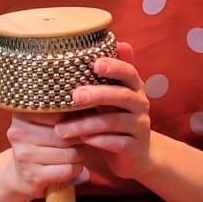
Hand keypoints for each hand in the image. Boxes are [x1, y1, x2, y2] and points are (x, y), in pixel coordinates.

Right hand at [1, 111, 87, 199]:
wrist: (21, 175)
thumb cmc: (42, 144)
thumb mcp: (47, 123)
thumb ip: (64, 112)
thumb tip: (89, 106)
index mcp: (22, 113)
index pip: (59, 110)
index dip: (74, 117)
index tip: (76, 121)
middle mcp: (19, 132)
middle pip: (66, 133)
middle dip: (79, 139)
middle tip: (78, 142)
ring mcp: (25, 155)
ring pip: (70, 153)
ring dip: (79, 155)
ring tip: (74, 154)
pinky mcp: (33, 175)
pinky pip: (68, 169)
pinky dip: (76, 169)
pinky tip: (72, 167)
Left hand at [57, 41, 153, 179]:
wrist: (135, 155)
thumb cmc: (115, 118)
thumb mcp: (110, 96)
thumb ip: (104, 76)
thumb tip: (98, 46)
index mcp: (134, 87)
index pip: (129, 72)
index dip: (115, 66)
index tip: (95, 64)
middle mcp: (140, 104)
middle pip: (122, 96)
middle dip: (98, 94)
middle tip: (75, 95)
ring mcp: (139, 127)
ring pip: (114, 122)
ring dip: (87, 124)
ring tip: (62, 129)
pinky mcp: (135, 148)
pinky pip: (118, 143)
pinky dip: (99, 141)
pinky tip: (82, 141)